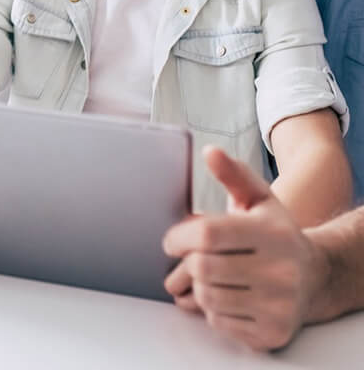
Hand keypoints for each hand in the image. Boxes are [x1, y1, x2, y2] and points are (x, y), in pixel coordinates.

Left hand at [162, 146, 328, 351]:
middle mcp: (281, 272)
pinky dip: (211, 310)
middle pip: (202, 268)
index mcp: (272, 233)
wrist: (315, 277)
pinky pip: (220, 323)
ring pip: (207, 298)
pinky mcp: (272, 334)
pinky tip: (222, 295)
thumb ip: (233, 173)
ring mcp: (278, 306)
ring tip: (205, 276)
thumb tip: (209, 152)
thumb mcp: (259, 197)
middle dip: (187, 263)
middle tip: (188, 259)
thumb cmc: (274, 232)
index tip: (171, 241)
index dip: (178, 237)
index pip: (207, 234)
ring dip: (196, 287)